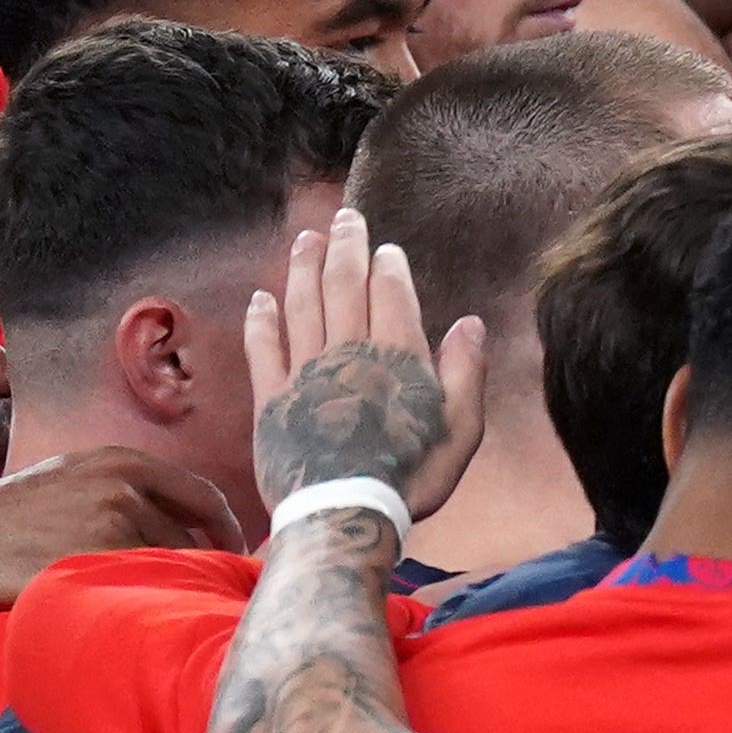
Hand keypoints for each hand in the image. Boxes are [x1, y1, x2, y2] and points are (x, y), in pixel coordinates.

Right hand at [0, 447, 242, 607]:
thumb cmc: (5, 525)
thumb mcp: (67, 485)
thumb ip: (121, 493)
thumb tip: (179, 527)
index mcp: (120, 461)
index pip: (204, 496)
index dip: (227, 529)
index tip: (235, 554)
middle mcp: (125, 483)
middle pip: (190, 539)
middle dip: (197, 571)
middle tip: (196, 599)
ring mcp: (114, 518)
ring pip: (168, 567)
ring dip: (163, 590)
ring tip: (141, 610)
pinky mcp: (99, 554)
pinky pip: (143, 588)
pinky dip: (144, 604)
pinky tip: (127, 617)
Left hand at [242, 203, 487, 517]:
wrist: (344, 513)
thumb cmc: (413, 476)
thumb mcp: (462, 429)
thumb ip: (466, 372)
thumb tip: (470, 323)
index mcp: (398, 356)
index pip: (391, 293)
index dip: (388, 265)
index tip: (385, 247)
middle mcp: (348, 352)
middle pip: (343, 286)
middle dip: (344, 247)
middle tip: (343, 219)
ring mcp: (305, 372)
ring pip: (301, 305)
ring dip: (302, 268)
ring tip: (303, 240)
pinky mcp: (273, 398)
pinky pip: (264, 347)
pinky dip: (261, 320)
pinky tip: (261, 298)